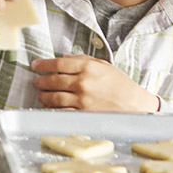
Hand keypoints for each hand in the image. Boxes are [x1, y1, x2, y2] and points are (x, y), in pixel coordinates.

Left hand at [32, 55, 160, 112]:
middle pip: (53, 80)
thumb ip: (83, 60)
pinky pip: (61, 111)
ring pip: (54, 97)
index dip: (43, 64)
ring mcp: (82, 100)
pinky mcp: (83, 114)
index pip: (58, 63)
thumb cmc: (121, 85)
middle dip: (41, 81)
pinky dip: (52, 109)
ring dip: (43, 96)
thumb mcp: (104, 65)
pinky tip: (49, 107)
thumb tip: (64, 57)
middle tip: (37, 81)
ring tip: (41, 94)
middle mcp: (83, 82)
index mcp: (88, 67)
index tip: (35, 65)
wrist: (136, 105)